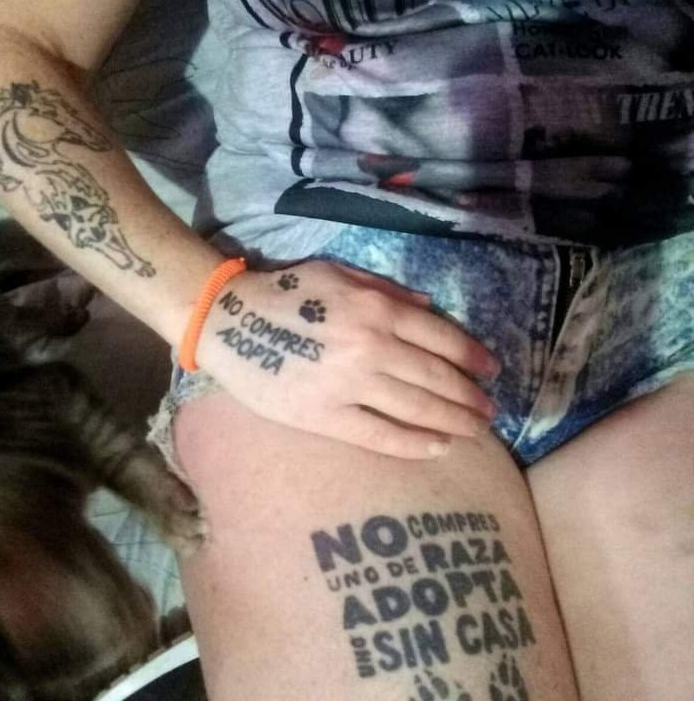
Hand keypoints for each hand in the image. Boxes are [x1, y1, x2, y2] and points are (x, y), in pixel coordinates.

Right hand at [196, 260, 499, 459]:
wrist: (230, 321)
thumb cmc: (287, 293)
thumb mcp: (337, 274)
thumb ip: (385, 289)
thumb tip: (428, 307)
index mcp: (375, 309)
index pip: (439, 336)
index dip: (470, 355)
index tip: (491, 371)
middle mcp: (370, 346)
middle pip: (434, 376)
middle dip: (469, 395)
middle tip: (491, 410)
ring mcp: (348, 384)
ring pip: (415, 407)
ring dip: (453, 420)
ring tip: (476, 430)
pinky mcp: (325, 416)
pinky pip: (379, 434)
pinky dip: (413, 443)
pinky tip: (438, 447)